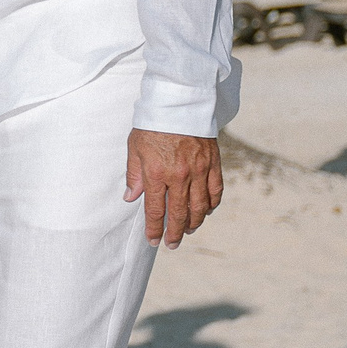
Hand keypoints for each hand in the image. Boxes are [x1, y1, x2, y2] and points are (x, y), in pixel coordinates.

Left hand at [124, 130, 222, 246]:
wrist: (179, 103)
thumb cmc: (153, 124)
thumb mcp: (134, 147)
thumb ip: (134, 175)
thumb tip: (130, 197)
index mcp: (157, 173)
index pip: (155, 210)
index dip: (154, 229)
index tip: (153, 241)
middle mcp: (179, 176)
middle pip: (180, 213)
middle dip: (175, 233)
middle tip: (173, 244)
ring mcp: (199, 170)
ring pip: (200, 206)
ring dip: (194, 222)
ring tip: (188, 231)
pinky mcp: (213, 163)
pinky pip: (216, 191)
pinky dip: (212, 204)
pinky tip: (206, 211)